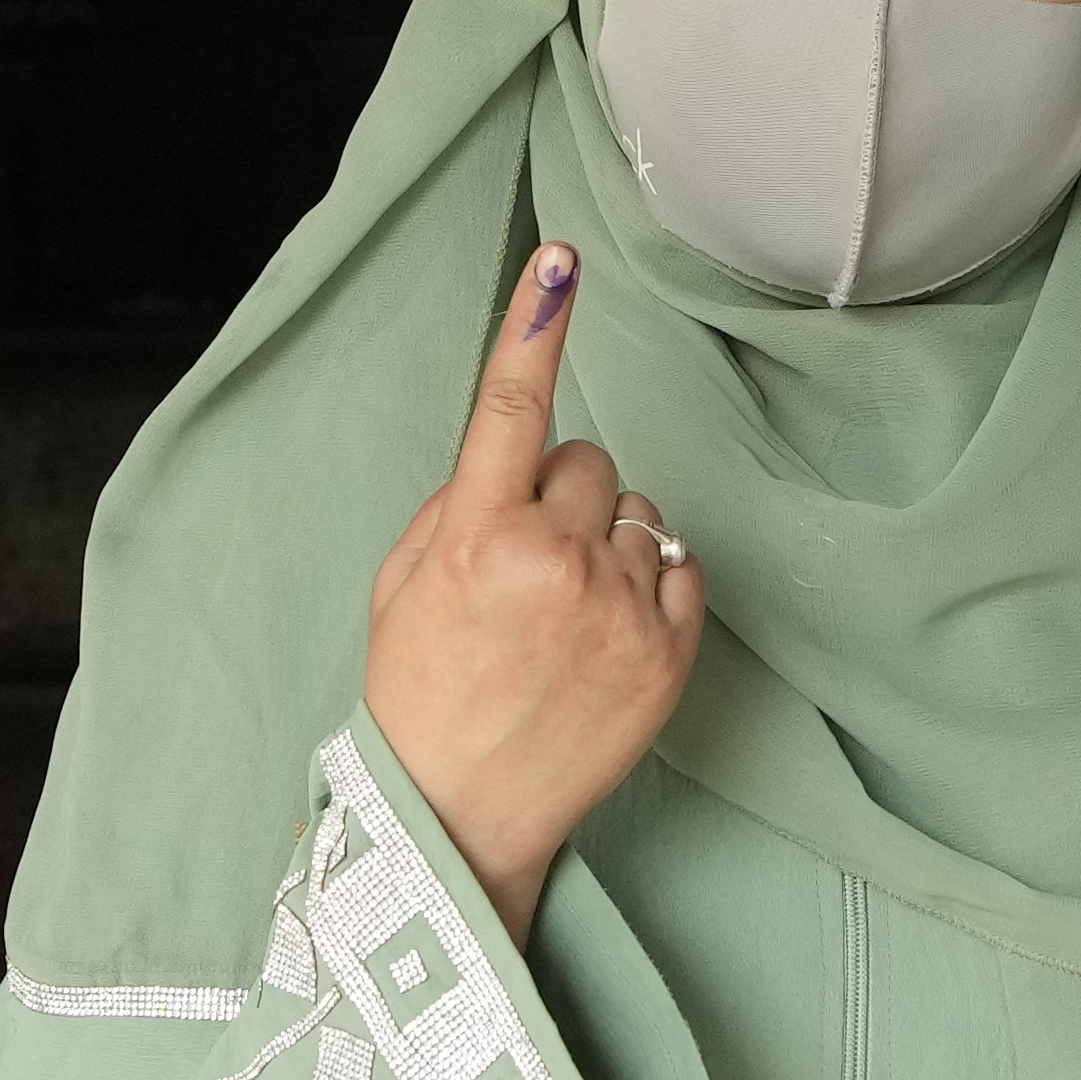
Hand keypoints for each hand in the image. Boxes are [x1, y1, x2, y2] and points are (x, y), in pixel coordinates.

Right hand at [362, 246, 702, 933]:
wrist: (461, 817)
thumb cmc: (420, 696)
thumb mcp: (402, 584)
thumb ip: (460, 504)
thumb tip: (522, 457)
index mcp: (476, 539)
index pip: (510, 408)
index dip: (534, 326)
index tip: (558, 262)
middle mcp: (555, 564)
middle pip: (587, 460)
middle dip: (558, 496)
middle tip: (525, 567)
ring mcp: (622, 609)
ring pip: (635, 513)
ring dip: (605, 544)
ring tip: (561, 617)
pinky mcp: (671, 652)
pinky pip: (678, 567)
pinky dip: (647, 586)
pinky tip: (603, 635)